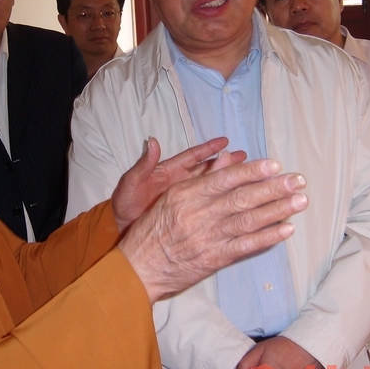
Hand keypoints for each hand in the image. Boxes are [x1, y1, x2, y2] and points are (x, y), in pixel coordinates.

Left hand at [112, 136, 244, 232]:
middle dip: (225, 162)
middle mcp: (180, 182)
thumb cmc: (125, 202)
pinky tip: (233, 201)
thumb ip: (143, 164)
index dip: (208, 148)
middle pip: (207, 170)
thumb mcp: (132, 182)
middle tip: (245, 158)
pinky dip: (219, 201)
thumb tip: (151, 141)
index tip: (225, 141)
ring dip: (226, 180)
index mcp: (169, 171)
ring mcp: (184, 198)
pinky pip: (205, 205)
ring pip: (210, 186)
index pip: (193, 156)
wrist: (122, 228)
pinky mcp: (186, 212)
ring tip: (247, 175)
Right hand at [118, 157, 306, 302]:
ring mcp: (206, 238)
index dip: (252, 171)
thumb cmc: (153, 229)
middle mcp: (197, 214)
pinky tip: (285, 229)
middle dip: (273, 188)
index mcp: (185, 194)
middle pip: (241, 198)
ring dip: (277, 210)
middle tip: (297, 181)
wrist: (138, 267)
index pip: (224, 179)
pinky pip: (244, 246)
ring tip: (299, 201)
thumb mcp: (170, 196)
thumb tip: (226, 158)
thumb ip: (201, 179)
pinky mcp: (213, 259)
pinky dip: (266, 237)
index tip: (275, 164)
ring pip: (247, 221)